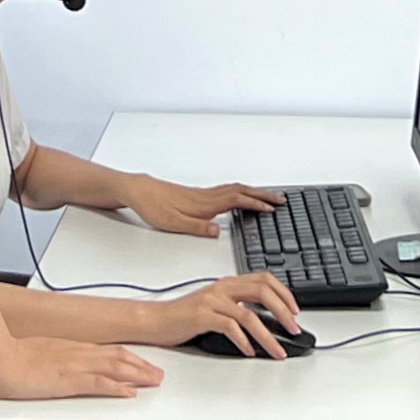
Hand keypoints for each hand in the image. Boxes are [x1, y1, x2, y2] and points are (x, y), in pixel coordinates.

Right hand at [0, 335, 163, 399]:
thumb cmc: (11, 356)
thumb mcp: (40, 353)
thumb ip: (56, 358)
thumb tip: (62, 364)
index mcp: (71, 347)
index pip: (108, 350)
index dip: (129, 356)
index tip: (141, 362)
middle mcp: (77, 353)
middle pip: (118, 356)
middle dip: (141, 365)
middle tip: (157, 373)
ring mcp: (74, 366)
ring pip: (114, 367)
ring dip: (137, 374)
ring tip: (153, 381)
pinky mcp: (67, 380)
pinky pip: (98, 384)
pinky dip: (116, 387)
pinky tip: (129, 393)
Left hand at [124, 176, 283, 236]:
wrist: (139, 191)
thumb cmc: (153, 206)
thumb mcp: (173, 223)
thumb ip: (197, 228)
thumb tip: (218, 231)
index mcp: (204, 204)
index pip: (236, 201)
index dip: (255, 204)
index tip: (272, 208)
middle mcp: (206, 196)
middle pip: (241, 191)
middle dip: (263, 195)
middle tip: (281, 199)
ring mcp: (203, 194)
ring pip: (235, 189)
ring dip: (254, 192)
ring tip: (268, 197)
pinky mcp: (198, 195)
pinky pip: (227, 190)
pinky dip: (241, 192)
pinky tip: (241, 197)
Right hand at [142, 274, 304, 357]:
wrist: (155, 320)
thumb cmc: (183, 316)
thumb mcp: (214, 306)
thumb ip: (236, 308)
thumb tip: (265, 324)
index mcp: (227, 284)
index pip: (263, 279)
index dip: (284, 292)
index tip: (295, 310)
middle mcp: (222, 288)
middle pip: (262, 291)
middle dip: (284, 312)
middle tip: (294, 329)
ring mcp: (212, 301)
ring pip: (250, 315)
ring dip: (268, 336)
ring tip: (277, 350)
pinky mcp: (202, 316)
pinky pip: (230, 327)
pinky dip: (244, 341)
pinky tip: (249, 352)